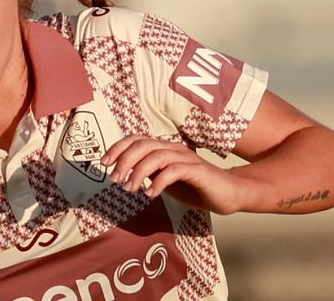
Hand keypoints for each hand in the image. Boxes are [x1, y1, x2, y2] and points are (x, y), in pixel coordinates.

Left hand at [100, 135, 247, 214]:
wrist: (230, 194)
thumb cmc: (196, 187)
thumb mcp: (166, 180)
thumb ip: (148, 174)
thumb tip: (125, 174)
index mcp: (164, 149)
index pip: (136, 139)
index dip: (118, 148)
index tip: (104, 163)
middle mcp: (174, 149)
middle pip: (143, 145)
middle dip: (124, 160)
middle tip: (115, 180)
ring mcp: (186, 158)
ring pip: (156, 156)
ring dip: (139, 173)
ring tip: (131, 189)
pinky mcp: (198, 170)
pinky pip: (174, 170)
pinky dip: (159, 182)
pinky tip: (151, 195)